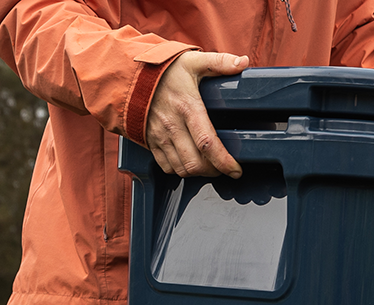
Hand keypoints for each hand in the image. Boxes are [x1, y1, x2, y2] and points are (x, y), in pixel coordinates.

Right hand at [144, 51, 247, 177]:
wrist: (130, 76)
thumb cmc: (164, 69)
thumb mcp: (193, 61)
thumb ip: (220, 62)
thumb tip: (243, 62)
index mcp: (187, 107)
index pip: (208, 142)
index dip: (224, 161)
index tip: (236, 169)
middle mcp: (172, 126)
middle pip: (194, 163)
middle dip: (214, 171)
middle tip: (225, 167)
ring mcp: (159, 136)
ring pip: (181, 169)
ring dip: (198, 172)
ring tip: (210, 166)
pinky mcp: (150, 142)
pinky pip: (166, 166)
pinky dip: (180, 170)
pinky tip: (190, 162)